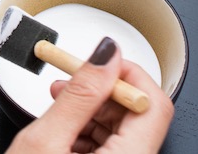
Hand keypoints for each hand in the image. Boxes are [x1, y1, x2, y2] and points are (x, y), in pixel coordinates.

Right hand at [7, 37, 173, 152]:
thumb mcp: (45, 140)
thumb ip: (78, 96)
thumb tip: (104, 55)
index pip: (152, 102)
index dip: (124, 72)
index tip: (97, 59)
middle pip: (137, 113)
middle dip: (101, 89)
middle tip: (70, 79)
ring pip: (121, 127)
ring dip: (90, 108)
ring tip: (59, 100)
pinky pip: (110, 144)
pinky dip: (85, 128)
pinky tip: (62, 124)